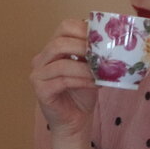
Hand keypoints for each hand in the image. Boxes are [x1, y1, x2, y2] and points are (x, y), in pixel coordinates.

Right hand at [30, 19, 98, 139]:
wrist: (75, 120)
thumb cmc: (82, 92)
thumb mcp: (89, 68)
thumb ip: (93, 54)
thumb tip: (112, 40)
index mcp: (52, 48)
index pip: (63, 28)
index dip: (82, 29)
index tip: (101, 37)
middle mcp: (41, 59)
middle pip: (58, 44)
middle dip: (82, 47)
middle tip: (101, 54)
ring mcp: (37, 75)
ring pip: (61, 64)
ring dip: (84, 68)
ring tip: (101, 72)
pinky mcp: (41, 91)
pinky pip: (62, 81)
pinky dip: (81, 81)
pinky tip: (95, 84)